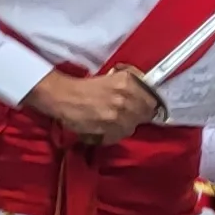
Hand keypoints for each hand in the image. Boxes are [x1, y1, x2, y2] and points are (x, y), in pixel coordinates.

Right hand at [25, 68, 158, 143]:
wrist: (62, 96)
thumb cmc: (85, 86)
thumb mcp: (113, 78)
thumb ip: (131, 86)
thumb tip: (146, 97)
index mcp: (127, 82)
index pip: (152, 100)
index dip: (148, 105)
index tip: (144, 107)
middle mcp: (125, 98)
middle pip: (145, 114)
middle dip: (138, 116)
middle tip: (128, 115)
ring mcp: (117, 115)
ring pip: (133, 127)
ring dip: (125, 125)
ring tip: (114, 121)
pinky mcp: (108, 128)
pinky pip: (119, 136)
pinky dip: (114, 134)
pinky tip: (106, 128)